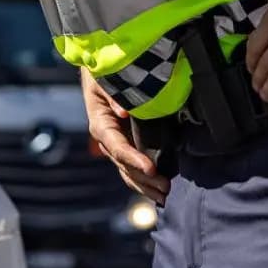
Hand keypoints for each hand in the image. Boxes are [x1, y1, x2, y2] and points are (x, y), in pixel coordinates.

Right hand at [80, 68, 168, 203]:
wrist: (101, 72)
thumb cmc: (104, 73)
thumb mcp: (103, 78)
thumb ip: (113, 93)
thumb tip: (124, 113)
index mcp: (101, 124)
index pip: (117, 147)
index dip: (134, 159)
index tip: (152, 169)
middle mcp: (107, 140)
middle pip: (124, 166)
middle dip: (144, 179)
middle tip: (166, 187)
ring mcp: (116, 145)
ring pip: (128, 172)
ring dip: (145, 186)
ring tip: (164, 195)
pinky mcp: (126, 146)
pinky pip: (133, 168)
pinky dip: (144, 180)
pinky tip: (158, 191)